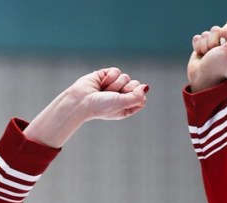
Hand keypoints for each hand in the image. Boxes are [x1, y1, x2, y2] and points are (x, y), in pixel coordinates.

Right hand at [22, 67, 147, 148]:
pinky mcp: (106, 76)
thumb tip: (146, 87)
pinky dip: (110, 77)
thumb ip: (137, 97)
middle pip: (136, 86)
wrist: (81, 100)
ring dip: (115, 84)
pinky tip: (101, 83)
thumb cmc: (100, 107)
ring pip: (126, 77)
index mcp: (126, 107)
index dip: (138, 95)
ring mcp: (113, 85)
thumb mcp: (122, 104)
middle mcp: (120, 97)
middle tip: (114, 95)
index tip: (128, 97)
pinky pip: (116, 71)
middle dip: (126, 89)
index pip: (141, 98)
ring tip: (104, 90)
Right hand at [188, 16, 226, 92]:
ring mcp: (214, 45)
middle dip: (213, 40)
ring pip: (206, 33)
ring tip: (207, 56)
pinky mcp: (202, 46)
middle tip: (214, 52)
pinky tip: (201, 55)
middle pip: (217, 28)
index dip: (224, 33)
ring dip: (205, 45)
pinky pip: (197, 37)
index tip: (223, 45)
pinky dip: (197, 46)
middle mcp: (226, 43)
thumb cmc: (217, 66)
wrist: (201, 78)